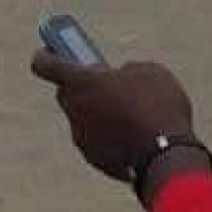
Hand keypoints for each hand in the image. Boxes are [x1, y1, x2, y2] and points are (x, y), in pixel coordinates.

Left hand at [31, 52, 195, 182]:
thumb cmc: (157, 105)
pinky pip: (99, 142)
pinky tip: (137, 138)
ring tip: (131, 115)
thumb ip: (127, 71)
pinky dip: (112, 139)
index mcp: (78, 81)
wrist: (168, 155)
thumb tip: (123, 78)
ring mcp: (81, 136)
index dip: (46, 56)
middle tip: (108, 86)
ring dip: (100, 115)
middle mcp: (72, 109)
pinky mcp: (94, 158)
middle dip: (84, 88)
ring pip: (84, 119)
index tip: (51, 52)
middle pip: (68, 93)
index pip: (43, 64)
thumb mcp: (149, 72)